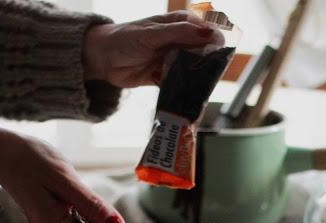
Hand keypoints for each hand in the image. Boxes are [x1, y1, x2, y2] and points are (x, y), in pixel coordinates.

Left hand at [83, 10, 222, 87]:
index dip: (213, 39)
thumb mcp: (154, 33)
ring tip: (204, 87)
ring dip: (195, 78)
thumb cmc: (126, 38)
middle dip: (206, 62)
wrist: (103, 59)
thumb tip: (208, 34)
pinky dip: (182, 89)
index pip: (202, 29)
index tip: (222, 50)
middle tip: (215, 73)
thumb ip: (180, 34)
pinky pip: (177, 84)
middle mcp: (176, 41)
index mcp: (176, 24)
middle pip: (199, 51)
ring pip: (189, 69)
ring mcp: (170, 60)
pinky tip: (188, 96)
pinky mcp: (162, 77)